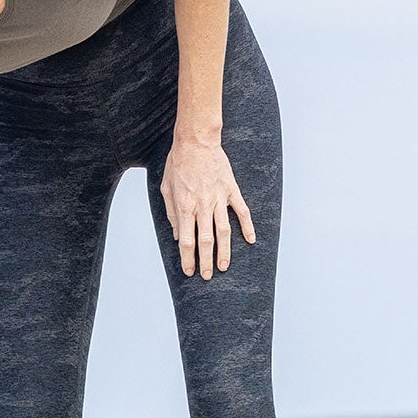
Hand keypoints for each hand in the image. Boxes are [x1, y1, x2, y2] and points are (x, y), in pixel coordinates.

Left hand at [160, 135, 254, 279]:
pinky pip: (242, 211)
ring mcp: (219, 198)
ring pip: (224, 230)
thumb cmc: (178, 164)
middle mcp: (203, 206)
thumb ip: (171, 214)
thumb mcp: (166, 189)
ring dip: (225, 251)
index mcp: (185, 207)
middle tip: (207, 275)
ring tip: (224, 266)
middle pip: (206, 240)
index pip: (187, 241)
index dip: (188, 258)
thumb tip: (177, 236)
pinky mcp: (231, 190)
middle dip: (206, 261)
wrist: (196, 141)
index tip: (189, 271)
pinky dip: (248, 226)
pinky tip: (251, 240)